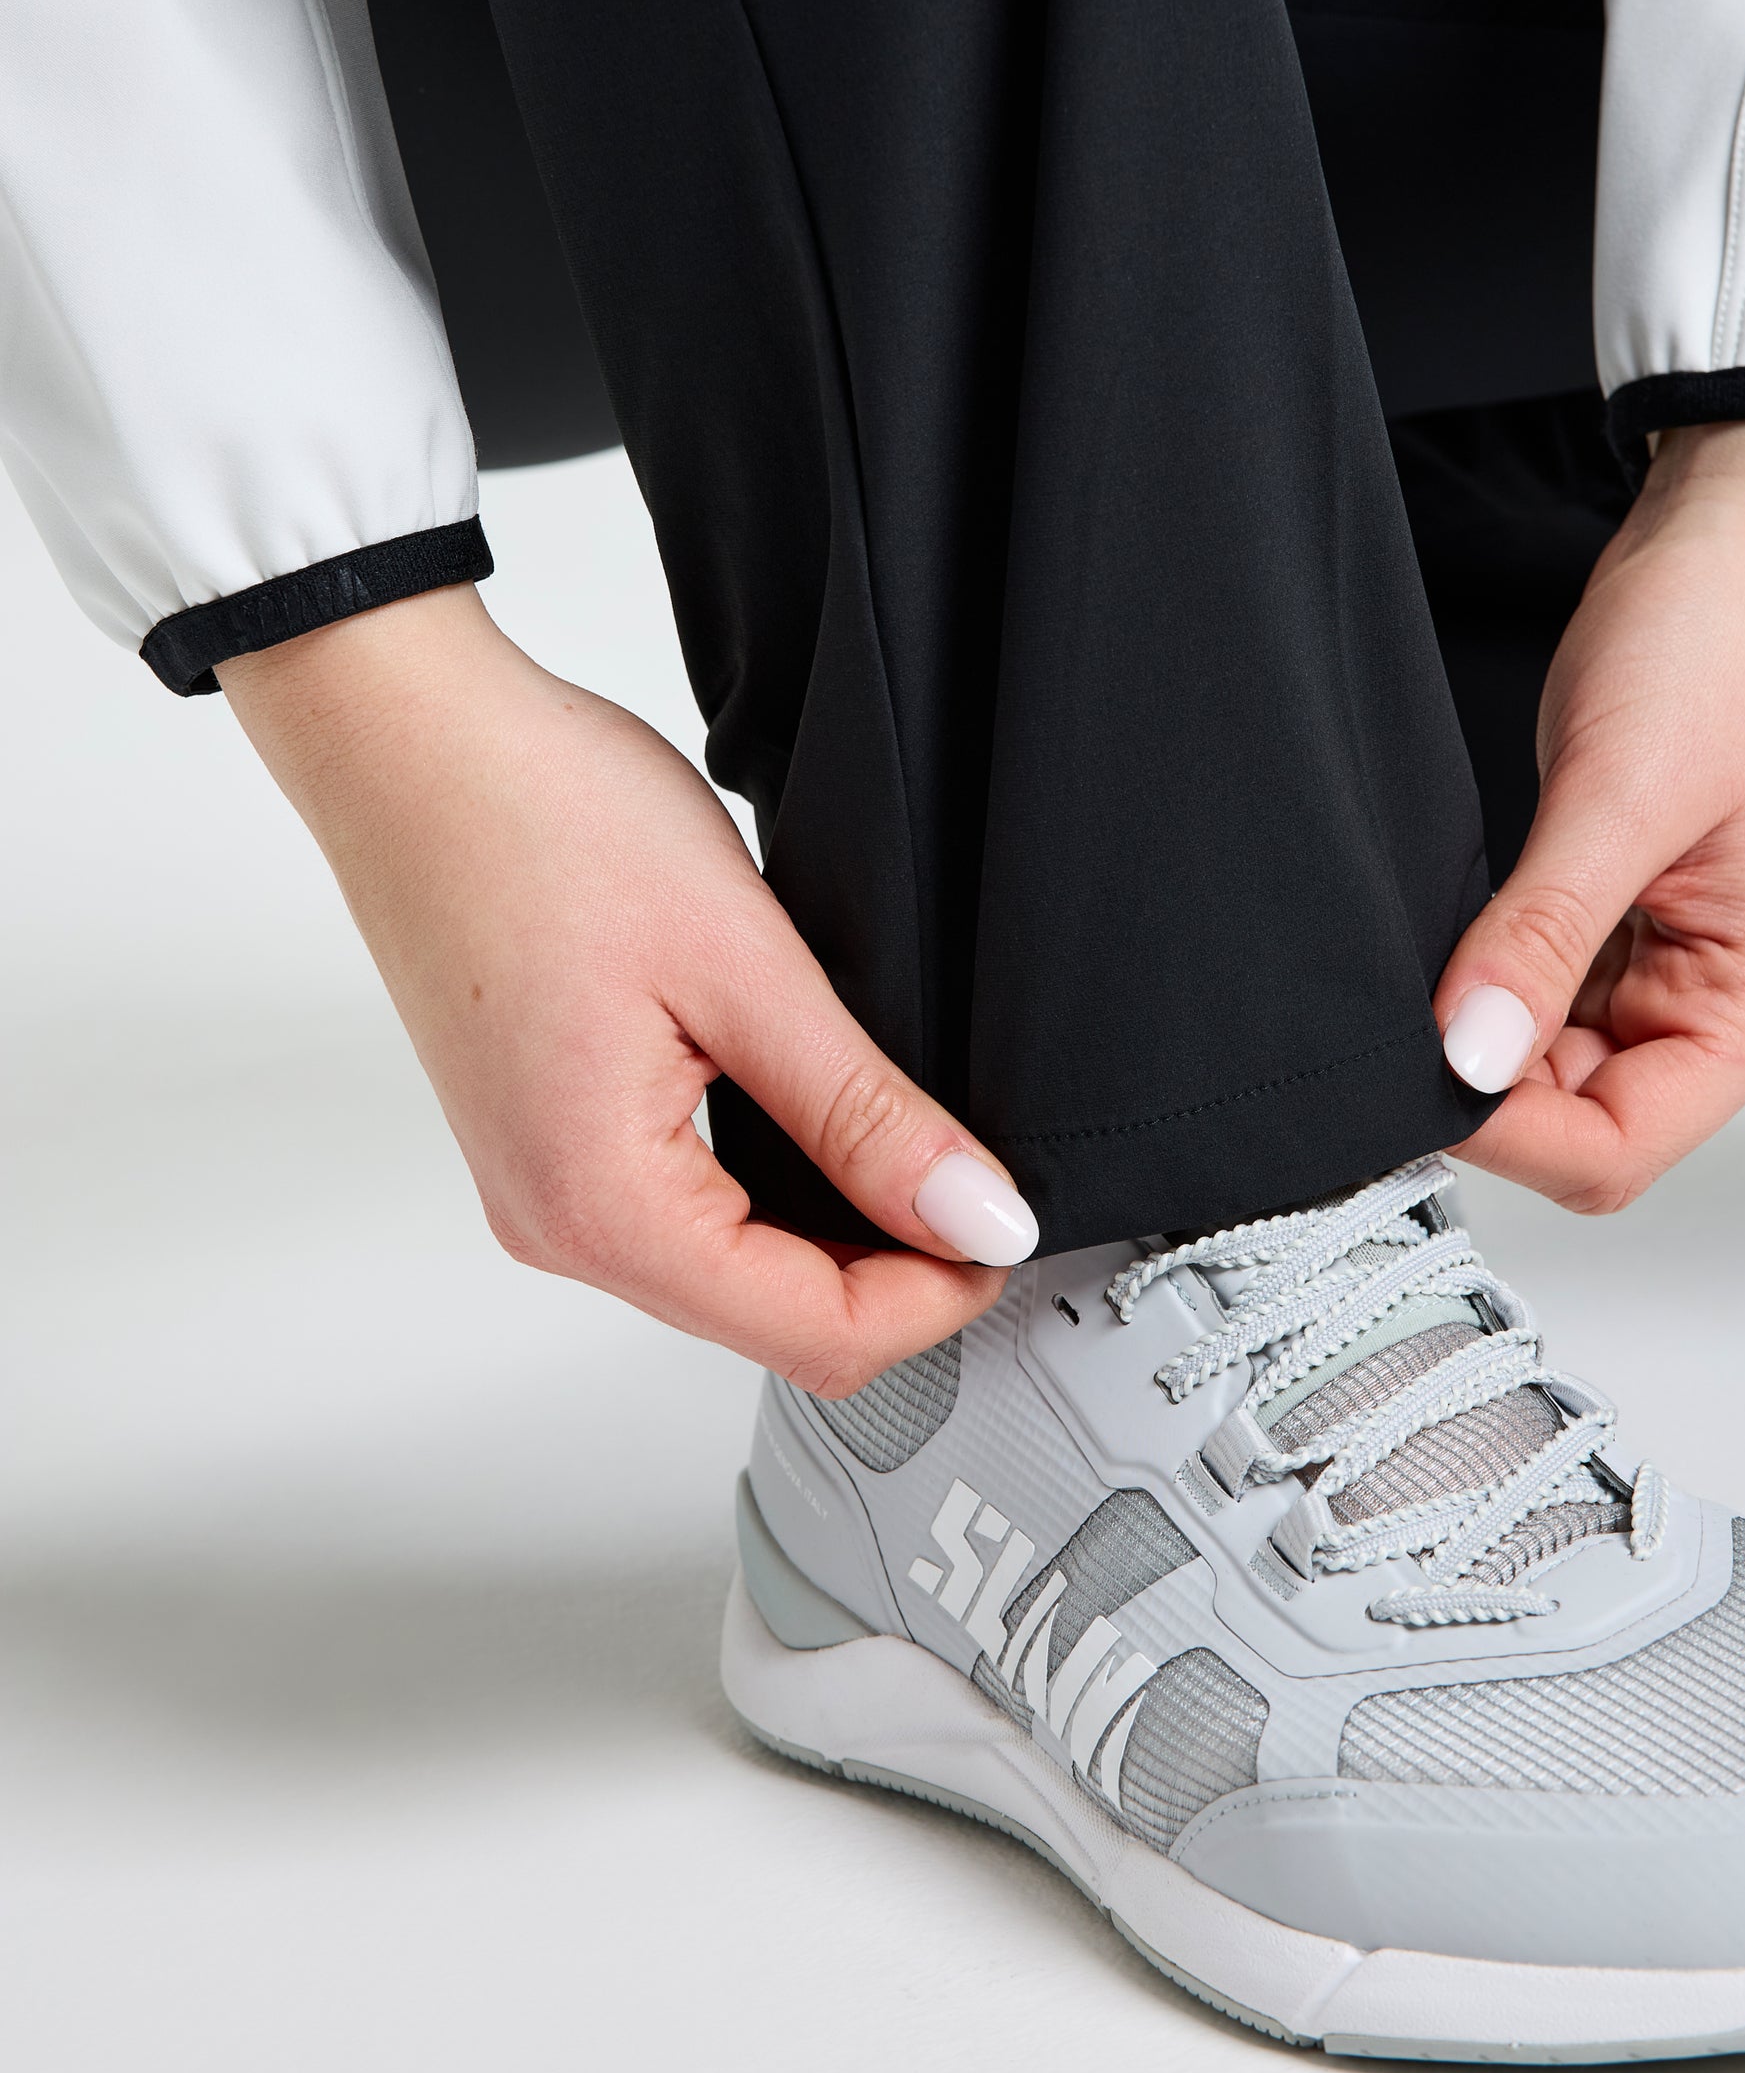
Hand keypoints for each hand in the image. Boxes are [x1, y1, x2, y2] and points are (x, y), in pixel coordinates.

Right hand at [218, 588, 1035, 1392]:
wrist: (408, 736)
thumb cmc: (536, 817)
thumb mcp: (745, 965)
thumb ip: (866, 1112)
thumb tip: (976, 1219)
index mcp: (600, 1204)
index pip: (814, 1335)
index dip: (938, 1293)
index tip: (1008, 1222)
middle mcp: (555, 1223)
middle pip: (774, 1324)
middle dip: (895, 1275)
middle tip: (979, 1181)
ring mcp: (541, 1187)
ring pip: (731, 1276)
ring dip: (835, 1232)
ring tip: (912, 1138)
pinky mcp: (544, 1139)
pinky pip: (683, 1215)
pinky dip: (771, 1190)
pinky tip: (819, 1114)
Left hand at [1436, 419, 1744, 1212]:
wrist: (1726, 557)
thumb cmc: (1724, 651)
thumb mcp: (1623, 795)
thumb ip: (1544, 932)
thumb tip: (1469, 1052)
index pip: (1614, 1150)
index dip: (1506, 1130)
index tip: (1419, 1066)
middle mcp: (1704, 1014)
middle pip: (1565, 1131)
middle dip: (1476, 1090)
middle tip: (1391, 1016)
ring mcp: (1647, 978)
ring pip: (1530, 1076)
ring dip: (1467, 1039)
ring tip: (1416, 963)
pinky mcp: (1597, 933)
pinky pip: (1519, 1003)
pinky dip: (1470, 990)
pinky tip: (1440, 941)